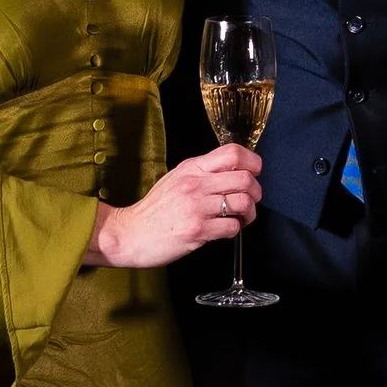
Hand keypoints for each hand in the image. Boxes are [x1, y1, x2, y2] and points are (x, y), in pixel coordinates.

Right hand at [96, 143, 261, 269]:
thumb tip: (233, 171)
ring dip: (249, 213)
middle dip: (256, 192)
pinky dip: (235, 229)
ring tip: (241, 217)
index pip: (232, 152)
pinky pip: (232, 227)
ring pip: (243, 202)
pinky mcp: (197, 229)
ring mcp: (196, 207)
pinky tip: (225, 229)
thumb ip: (202, 173)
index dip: (252, 162)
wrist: (130, 233)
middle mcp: (195, 184)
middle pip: (245, 178)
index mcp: (191, 168)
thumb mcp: (176, 179)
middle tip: (251, 200)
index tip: (255, 172)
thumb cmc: (154, 210)